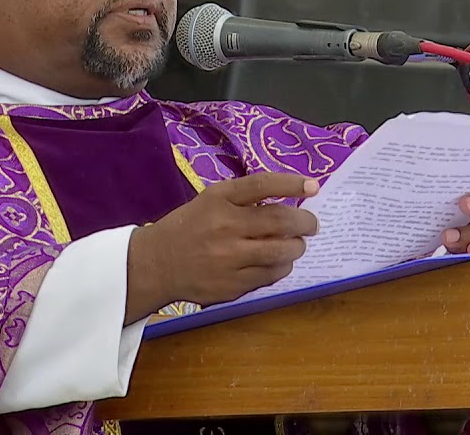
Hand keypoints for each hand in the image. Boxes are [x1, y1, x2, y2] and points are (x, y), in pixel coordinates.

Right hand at [126, 172, 318, 316]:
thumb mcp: (210, 200)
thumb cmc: (190, 226)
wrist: (157, 264)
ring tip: (296, 244)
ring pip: (281, 253)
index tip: (313, 186)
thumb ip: (245, 198)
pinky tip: (277, 261)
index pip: (262, 185)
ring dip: (297, 247)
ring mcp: (229, 259)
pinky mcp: (232, 285)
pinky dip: (281, 267)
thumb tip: (292, 197)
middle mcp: (225, 227)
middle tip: (311, 223)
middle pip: (280, 221)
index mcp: (218, 199)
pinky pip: (270, 276)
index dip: (291, 183)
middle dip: (305, 222)